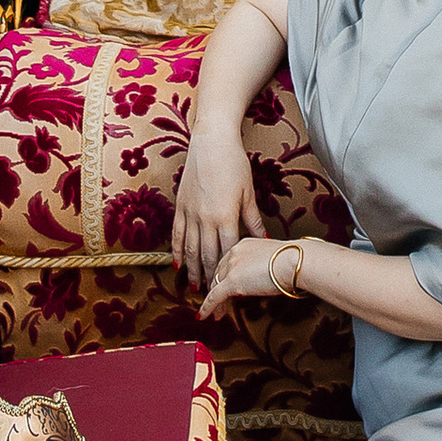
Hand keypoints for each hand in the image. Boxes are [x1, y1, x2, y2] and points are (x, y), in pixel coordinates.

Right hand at [172, 128, 259, 289]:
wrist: (211, 142)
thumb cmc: (234, 164)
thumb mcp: (248, 194)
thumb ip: (253, 220)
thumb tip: (264, 240)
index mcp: (225, 217)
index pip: (227, 253)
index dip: (227, 274)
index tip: (229, 289)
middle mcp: (205, 219)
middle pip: (207, 256)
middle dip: (210, 279)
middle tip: (211, 298)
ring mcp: (190, 213)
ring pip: (190, 249)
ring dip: (192, 270)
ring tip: (195, 287)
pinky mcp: (180, 205)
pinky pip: (177, 234)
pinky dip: (177, 251)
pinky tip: (178, 264)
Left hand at [199, 232, 298, 320]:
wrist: (294, 261)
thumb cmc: (292, 260)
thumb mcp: (273, 258)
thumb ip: (263, 264)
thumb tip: (262, 275)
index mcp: (243, 244)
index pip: (228, 261)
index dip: (224, 275)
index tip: (223, 284)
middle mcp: (234, 252)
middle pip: (218, 273)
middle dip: (216, 288)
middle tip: (216, 301)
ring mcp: (231, 266)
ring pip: (215, 285)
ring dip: (213, 301)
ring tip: (215, 313)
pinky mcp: (232, 281)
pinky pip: (214, 297)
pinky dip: (207, 307)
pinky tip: (205, 315)